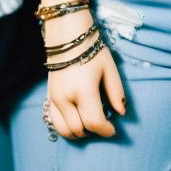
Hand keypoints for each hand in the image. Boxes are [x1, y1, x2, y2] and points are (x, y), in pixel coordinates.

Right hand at [43, 11, 125, 139]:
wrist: (67, 37)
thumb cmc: (92, 50)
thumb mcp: (109, 68)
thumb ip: (116, 92)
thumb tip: (121, 112)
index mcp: (83, 90)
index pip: (94, 122)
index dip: (106, 130)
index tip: (113, 129)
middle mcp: (66, 98)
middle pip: (79, 129)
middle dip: (93, 132)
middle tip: (103, 125)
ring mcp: (54, 99)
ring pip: (64, 130)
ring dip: (79, 133)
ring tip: (90, 124)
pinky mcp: (48, 97)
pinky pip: (55, 122)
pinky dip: (66, 127)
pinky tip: (77, 121)